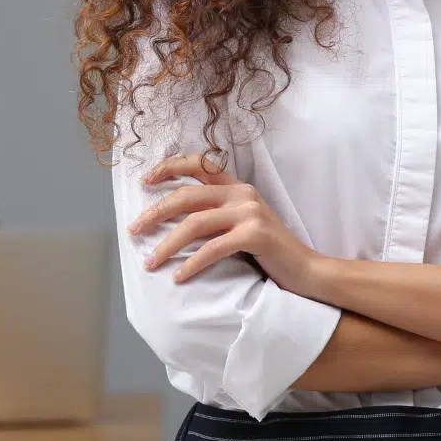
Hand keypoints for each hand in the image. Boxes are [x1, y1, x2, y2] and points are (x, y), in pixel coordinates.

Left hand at [130, 153, 321, 291]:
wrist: (307, 272)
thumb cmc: (268, 252)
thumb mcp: (241, 224)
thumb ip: (216, 214)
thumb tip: (170, 220)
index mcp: (237, 187)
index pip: (199, 164)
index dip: (169, 167)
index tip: (145, 181)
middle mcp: (242, 194)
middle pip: (186, 196)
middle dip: (155, 212)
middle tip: (133, 230)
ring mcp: (250, 213)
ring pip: (194, 223)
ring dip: (167, 244)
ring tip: (150, 262)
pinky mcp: (256, 235)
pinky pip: (213, 248)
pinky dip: (191, 264)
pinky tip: (178, 276)